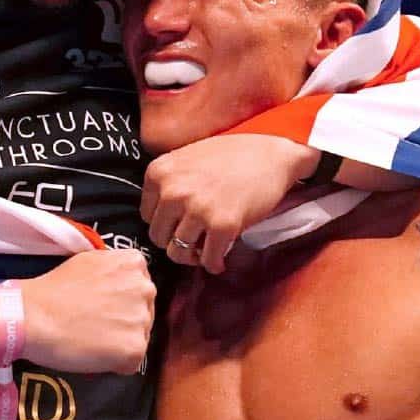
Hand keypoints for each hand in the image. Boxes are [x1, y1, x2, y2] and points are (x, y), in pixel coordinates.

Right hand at [0, 251, 154, 375]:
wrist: (33, 317)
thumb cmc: (52, 290)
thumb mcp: (89, 261)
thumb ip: (113, 269)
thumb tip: (119, 283)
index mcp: (135, 263)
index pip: (139, 289)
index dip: (119, 302)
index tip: (99, 307)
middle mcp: (146, 288)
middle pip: (143, 313)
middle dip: (123, 322)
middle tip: (93, 325)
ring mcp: (143, 320)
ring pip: (138, 338)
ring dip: (119, 343)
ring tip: (90, 340)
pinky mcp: (136, 349)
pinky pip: (131, 362)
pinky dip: (114, 364)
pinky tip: (92, 354)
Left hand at [141, 134, 316, 272]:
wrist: (272, 156)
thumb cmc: (232, 155)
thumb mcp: (187, 158)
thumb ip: (169, 182)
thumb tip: (158, 217)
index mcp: (159, 172)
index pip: (146, 215)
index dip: (166, 223)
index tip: (181, 223)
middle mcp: (173, 190)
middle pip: (158, 237)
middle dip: (175, 241)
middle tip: (194, 240)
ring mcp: (197, 208)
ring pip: (177, 253)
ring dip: (193, 256)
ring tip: (205, 250)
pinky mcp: (222, 225)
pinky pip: (208, 259)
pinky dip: (214, 264)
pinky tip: (220, 259)